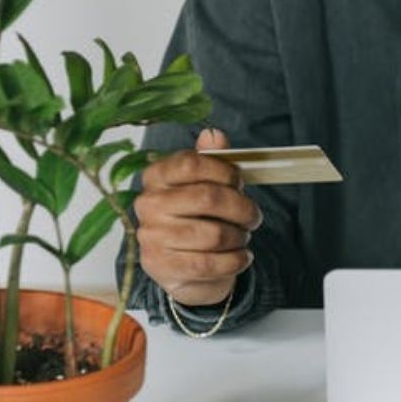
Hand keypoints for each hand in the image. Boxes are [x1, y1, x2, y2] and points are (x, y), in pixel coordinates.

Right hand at [134, 128, 261, 306]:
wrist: (184, 266)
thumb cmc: (199, 217)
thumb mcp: (207, 184)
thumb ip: (212, 159)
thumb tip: (213, 134)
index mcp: (156, 176)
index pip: (191, 164)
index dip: (225, 172)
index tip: (239, 182)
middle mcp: (148, 204)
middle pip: (208, 198)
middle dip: (242, 208)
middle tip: (253, 216)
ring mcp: (151, 236)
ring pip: (213, 234)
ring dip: (240, 237)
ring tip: (243, 237)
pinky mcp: (161, 266)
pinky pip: (209, 264)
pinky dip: (235, 261)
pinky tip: (240, 256)